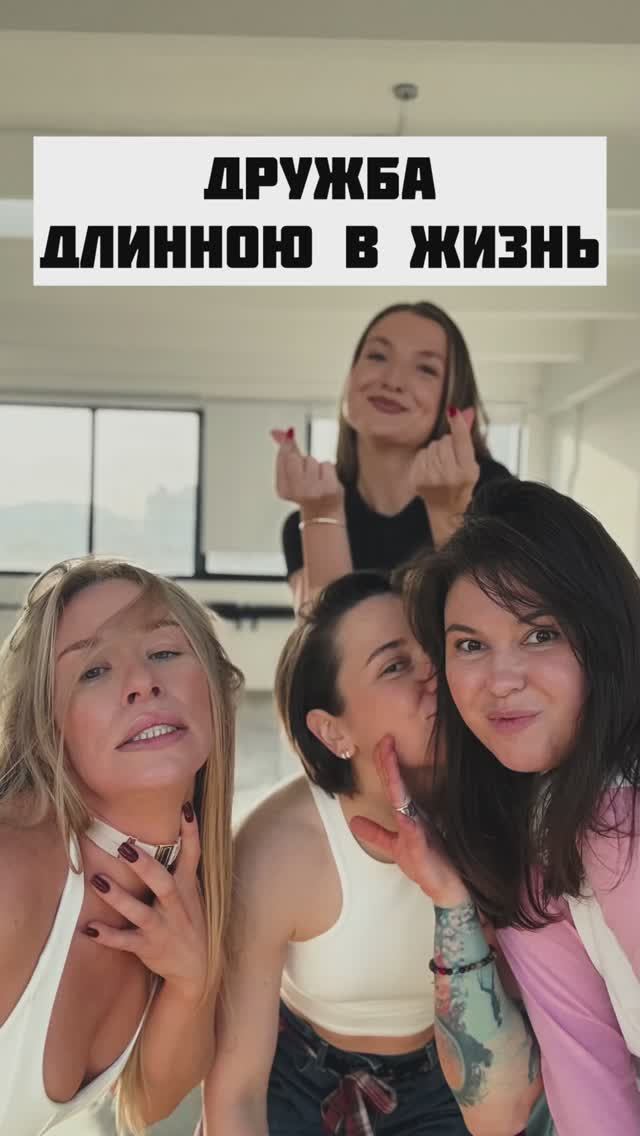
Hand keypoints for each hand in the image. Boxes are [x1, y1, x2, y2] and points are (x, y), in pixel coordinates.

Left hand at [85, 805, 206, 1001]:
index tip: (185, 808)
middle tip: (125, 846)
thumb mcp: (192, 894)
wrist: (197, 969)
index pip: (193, 856)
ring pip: (140, 912)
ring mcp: (162, 928)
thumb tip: (170, 832)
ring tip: (97, 880)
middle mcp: (177, 907)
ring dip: (118, 897)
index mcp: (187, 889)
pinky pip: (125, 942)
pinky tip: (89, 928)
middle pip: (163, 883)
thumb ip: (181, 868)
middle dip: (145, 866)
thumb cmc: (189, 922)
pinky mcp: (148, 947)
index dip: (190, 833)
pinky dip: (108, 935)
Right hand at [271, 428, 343, 518]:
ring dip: (316, 467)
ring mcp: (313, 490)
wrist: (324, 514)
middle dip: (302, 460)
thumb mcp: (291, 474)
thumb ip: (285, 452)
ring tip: (317, 480)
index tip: (292, 446)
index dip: (288, 448)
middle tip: (306, 473)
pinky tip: (326, 482)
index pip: (283, 457)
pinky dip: (328, 470)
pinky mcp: (329, 488)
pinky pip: (327, 464)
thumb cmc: (307, 492)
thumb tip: (277, 431)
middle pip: (295, 457)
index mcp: (282, 489)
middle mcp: (296, 491)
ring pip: (312, 460)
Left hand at [350, 736, 469, 907]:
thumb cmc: (427, 865)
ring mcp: (421, 832)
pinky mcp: (425, 850)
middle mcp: (414, 818)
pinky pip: (416, 836)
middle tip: (384, 740)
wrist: (449, 890)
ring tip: (389, 761)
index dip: (385, 764)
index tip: (381, 742)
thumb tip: (354, 821)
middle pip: (397, 787)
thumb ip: (376, 833)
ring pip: (405, 803)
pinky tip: (405, 817)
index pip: (393, 785)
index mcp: (407, 815)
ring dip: (397, 783)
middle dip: (389, 763)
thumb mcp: (394, 847)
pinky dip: (410, 825)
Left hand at [409, 407, 479, 518]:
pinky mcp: (417, 479)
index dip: (457, 425)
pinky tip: (431, 470)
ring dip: (436, 452)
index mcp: (466, 471)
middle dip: (448, 445)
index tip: (452, 410)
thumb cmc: (461, 484)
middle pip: (444, 441)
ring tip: (441, 466)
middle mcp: (448, 475)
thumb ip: (466, 439)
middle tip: (451, 460)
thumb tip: (465, 411)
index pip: (460, 442)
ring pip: (432, 446)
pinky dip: (426, 459)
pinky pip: (422, 454)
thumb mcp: (471, 465)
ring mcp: (431, 478)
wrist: (446, 510)